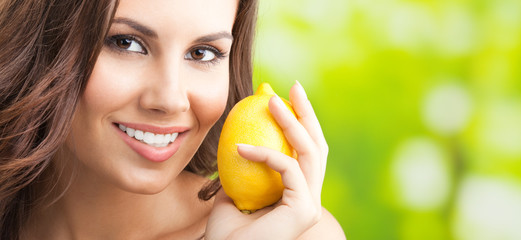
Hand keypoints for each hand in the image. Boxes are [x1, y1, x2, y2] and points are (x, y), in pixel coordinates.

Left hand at [206, 81, 328, 238]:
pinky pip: (288, 168)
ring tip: (271, 100)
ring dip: (292, 121)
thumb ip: (242, 170)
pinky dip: (264, 153)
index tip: (286, 98)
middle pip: (317, 147)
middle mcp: (310, 198)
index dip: (300, 123)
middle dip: (307, 113)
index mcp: (298, 194)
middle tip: (294, 86)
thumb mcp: (234, 192)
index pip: (306, 153)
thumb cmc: (227, 233)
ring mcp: (310, 204)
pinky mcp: (304, 209)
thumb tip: (239, 139)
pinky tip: (240, 147)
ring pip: (311, 152)